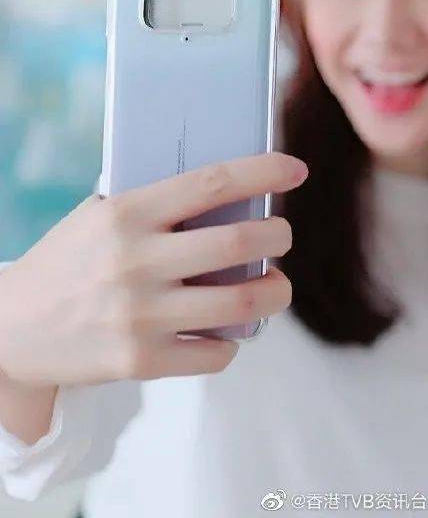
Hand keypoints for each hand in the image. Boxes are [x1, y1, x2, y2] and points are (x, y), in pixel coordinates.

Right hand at [0, 152, 306, 387]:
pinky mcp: (138, 360)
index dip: (263, 171)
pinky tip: (226, 329)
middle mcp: (135, 260)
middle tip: (282, 234)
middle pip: (238, 243)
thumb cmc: (67, 262)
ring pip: (240, 302)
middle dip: (278, 235)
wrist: (10, 330)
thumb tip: (227, 189)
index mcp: (126, 212)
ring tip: (276, 285)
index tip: (295, 169)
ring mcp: (138, 314)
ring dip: (275, 291)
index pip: (211, 182)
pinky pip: (214, 352)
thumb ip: (154, 203)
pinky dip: (232, 340)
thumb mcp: (99, 215)